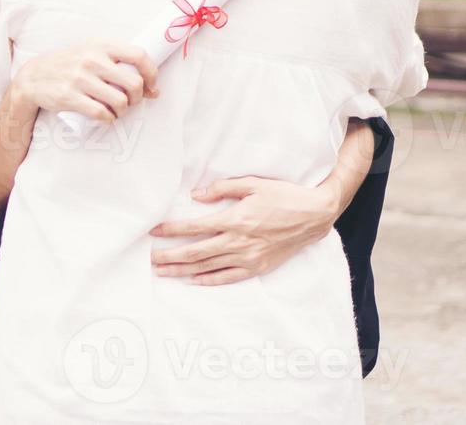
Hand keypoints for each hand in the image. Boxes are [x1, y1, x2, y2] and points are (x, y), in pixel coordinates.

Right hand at [9, 42, 158, 123]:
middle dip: (137, 97)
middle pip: (133, 83)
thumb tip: (152, 89)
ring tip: (117, 110)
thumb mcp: (91, 53)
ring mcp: (80, 78)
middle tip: (130, 101)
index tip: (151, 86)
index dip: (151, 73)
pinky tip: (105, 116)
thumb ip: (118, 64)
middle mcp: (91, 60)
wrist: (33, 77)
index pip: (139, 55)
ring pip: (120, 101)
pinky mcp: (70, 97)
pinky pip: (102, 113)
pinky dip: (108, 118)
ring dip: (123, 111)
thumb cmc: (70, 65)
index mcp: (100, 45)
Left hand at [150, 177, 341, 285]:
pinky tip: (193, 281)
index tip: (154, 231)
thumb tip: (196, 194)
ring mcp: (249, 258)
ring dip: (183, 271)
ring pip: (209, 268)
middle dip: (170, 256)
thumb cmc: (283, 196)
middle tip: (150, 259)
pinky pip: (229, 278)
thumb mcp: (253, 184)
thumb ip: (222, 187)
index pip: (195, 227)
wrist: (314, 216)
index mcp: (235, 219)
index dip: (172, 230)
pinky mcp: (259, 267)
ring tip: (162, 272)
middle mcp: (239, 242)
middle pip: (196, 252)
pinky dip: (209, 281)